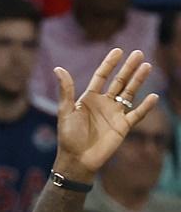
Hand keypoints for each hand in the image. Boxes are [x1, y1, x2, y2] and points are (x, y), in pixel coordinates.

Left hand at [52, 48, 157, 179]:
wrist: (77, 160)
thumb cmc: (68, 137)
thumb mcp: (65, 111)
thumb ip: (66, 90)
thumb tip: (58, 68)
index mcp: (89, 99)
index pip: (102, 77)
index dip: (110, 64)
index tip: (118, 51)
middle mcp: (104, 104)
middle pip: (119, 82)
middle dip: (128, 68)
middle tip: (138, 53)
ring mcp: (115, 114)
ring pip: (129, 93)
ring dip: (138, 81)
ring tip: (147, 66)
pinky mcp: (123, 127)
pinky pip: (137, 114)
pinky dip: (145, 107)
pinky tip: (153, 96)